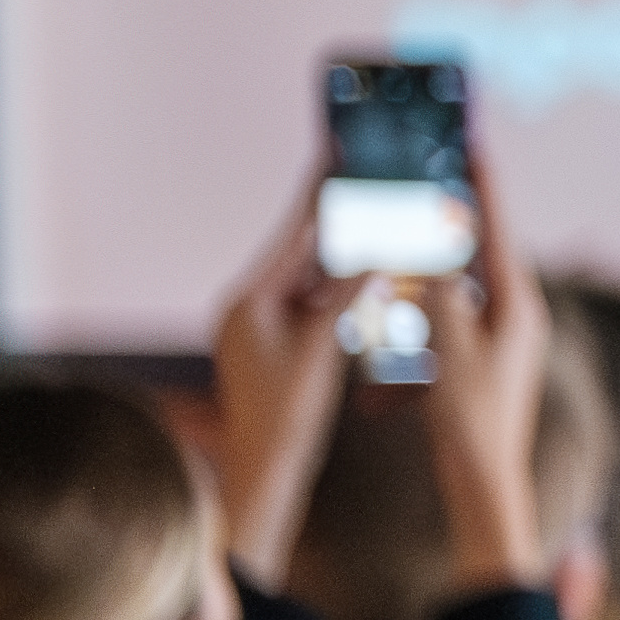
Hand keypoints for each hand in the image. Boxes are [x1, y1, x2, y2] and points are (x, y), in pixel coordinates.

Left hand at [204, 202, 356, 584]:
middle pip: (298, 252)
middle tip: (361, 182)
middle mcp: (247, 305)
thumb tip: (372, 257)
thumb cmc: (286, 413)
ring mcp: (257, 325)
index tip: (335, 155)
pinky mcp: (270, 343)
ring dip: (339, 258)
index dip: (317, 194)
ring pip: (306, 279)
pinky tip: (362, 280)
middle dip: (332, 220)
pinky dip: (335, 292)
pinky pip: (307, 305)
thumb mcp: (322, 350)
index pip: (292, 235)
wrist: (262, 464)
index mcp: (251, 299)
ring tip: (372, 226)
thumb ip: (347, 298)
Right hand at [416, 157, 563, 588]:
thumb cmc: (472, 419)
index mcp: (517, 306)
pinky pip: (437, 347)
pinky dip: (408, 362)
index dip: (483, 184)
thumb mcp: (451, 348)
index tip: (472, 141)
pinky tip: (380, 394)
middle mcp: (514, 318)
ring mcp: (498, 344)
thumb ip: (443, 295)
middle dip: (439, 234)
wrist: (484, 484)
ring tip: (383, 288)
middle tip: (415, 190)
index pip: (498, 230)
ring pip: (447, 305)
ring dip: (413, 305)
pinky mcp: (477, 370)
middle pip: (472, 260)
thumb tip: (437, 257)